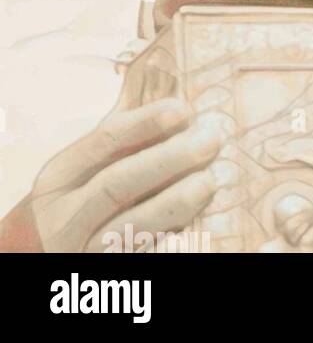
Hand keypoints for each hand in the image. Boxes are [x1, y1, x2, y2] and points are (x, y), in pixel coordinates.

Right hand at [30, 98, 221, 251]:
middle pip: (116, 185)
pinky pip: (139, 256)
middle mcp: (64, 216)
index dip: (146, 123)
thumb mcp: (86, 165)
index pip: (103, 142)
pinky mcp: (104, 273)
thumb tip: (174, 98)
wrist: (45, 251)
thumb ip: (121, 137)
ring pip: (128, 228)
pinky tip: (196, 225)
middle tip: (210, 140)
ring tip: (209, 181)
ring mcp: (82, 251)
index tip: (185, 110)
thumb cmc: (80, 195)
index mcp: (60, 176)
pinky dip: (168, 240)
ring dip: (174, 203)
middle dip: (168, 160)